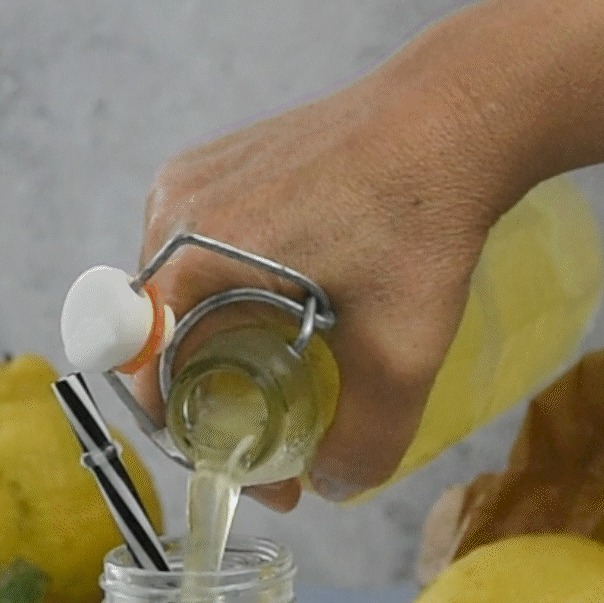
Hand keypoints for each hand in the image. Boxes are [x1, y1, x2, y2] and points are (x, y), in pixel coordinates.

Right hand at [134, 36, 521, 506]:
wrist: (453, 114)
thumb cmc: (421, 221)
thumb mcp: (401, 355)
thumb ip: (366, 440)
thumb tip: (336, 488)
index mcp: (189, 260)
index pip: (149, 378)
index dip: (193, 438)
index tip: (250, 465)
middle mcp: (170, 212)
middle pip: (162, 337)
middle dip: (213, 395)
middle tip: (280, 431)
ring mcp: (192, 179)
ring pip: (182, 293)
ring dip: (221, 340)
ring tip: (291, 371)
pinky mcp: (221, 161)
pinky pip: (203, 248)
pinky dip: (234, 289)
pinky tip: (295, 305)